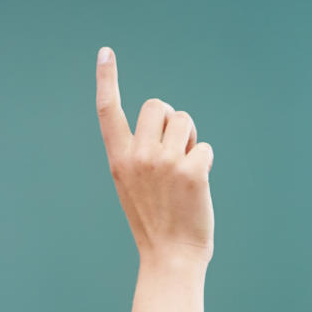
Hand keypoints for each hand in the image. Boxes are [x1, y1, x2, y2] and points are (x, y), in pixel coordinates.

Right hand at [96, 47, 213, 267]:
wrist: (170, 259)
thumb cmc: (155, 223)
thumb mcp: (133, 186)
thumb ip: (140, 152)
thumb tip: (166, 120)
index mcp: (119, 160)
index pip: (108, 112)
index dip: (107, 80)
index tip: (105, 52)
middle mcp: (138, 157)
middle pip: (157, 106)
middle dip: (170, 122)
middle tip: (173, 153)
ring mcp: (164, 163)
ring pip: (184, 121)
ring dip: (190, 140)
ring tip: (184, 173)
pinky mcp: (191, 170)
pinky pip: (204, 147)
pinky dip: (205, 163)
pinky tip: (197, 188)